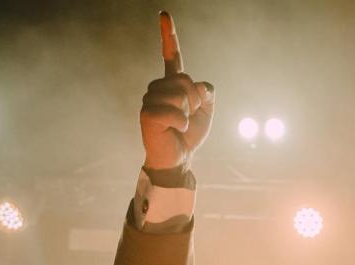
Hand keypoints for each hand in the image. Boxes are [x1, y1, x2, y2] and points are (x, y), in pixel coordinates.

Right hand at [140, 11, 214, 171]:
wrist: (178, 159)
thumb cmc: (189, 135)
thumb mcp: (206, 111)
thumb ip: (207, 93)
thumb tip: (200, 85)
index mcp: (172, 84)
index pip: (172, 57)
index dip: (168, 36)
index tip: (164, 14)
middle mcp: (158, 88)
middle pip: (185, 79)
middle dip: (195, 99)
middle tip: (189, 115)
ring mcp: (150, 99)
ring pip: (180, 94)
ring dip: (188, 113)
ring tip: (180, 124)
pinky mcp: (147, 114)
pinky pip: (174, 111)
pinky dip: (182, 123)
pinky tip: (176, 130)